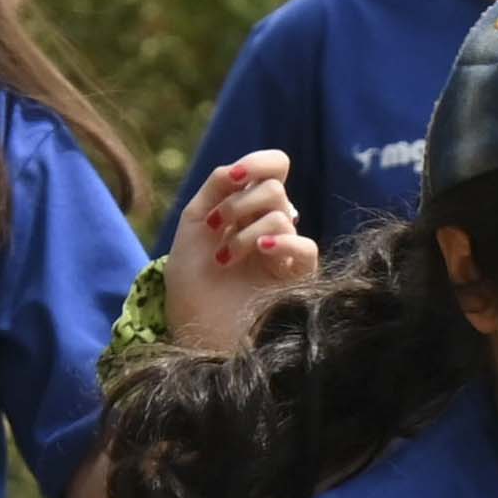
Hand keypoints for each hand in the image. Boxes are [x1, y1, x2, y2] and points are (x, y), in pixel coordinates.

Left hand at [169, 151, 319, 344]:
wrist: (193, 334)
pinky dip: (283, 243)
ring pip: (283, 214)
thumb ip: (216, 189)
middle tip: (216, 227)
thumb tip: (241, 169)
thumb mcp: (193, 226)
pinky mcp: (297, 281)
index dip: (258, 163)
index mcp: (248, 212)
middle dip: (240, 201)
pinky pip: (307, 248)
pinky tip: (261, 251)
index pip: (274, 169)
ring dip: (246, 230)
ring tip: (224, 258)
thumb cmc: (191, 287)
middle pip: (274, 188)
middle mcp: (271, 229)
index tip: (231, 178)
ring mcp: (285, 255)